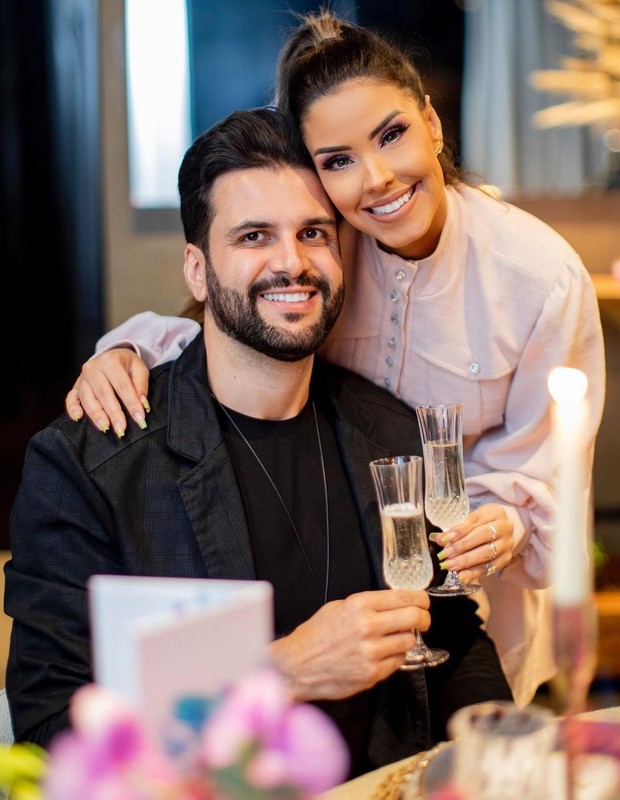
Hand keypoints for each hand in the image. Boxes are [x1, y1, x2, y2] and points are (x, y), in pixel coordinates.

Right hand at [65, 349, 149, 436]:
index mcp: (110, 360)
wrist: (112, 357)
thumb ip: (141, 385)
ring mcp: (82, 378)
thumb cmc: (127, 365)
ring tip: (105, 428)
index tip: (139, 418)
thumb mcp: (139, 368)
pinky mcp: (75, 387)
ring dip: (96, 414)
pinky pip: (71, 399)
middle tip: (121, 428)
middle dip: (113, 412)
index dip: (131, 403)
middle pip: (104, 393)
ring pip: (87, 398)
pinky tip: (78, 418)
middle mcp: (93, 368)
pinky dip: (73, 409)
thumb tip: (142, 404)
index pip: (122, 385)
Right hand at [269, 589, 429, 701]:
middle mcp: (368, 626)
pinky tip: (382, 654)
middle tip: (423, 620)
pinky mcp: (372, 674)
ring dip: (407, 639)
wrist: (296, 666)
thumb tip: (393, 604)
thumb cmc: (315, 635)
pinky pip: (397, 662)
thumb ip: (366, 605)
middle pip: (414, 617)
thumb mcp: (338, 607)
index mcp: (359, 605)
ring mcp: (371, 652)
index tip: (424, 602)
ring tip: (395, 638)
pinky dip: (394, 657)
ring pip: (409, 641)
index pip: (403, 597)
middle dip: (424, 618)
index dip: (420, 599)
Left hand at [430, 503, 514, 582]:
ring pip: (486, 553)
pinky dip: (474, 573)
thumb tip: (436, 538)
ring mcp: (506, 544)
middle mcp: (504, 528)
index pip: (475, 520)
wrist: (505, 531)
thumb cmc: (483, 523)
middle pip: (482, 536)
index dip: (458, 530)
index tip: (443, 539)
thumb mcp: (472, 519)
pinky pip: (489, 568)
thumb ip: (456, 528)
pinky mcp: (506, 559)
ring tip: (449, 565)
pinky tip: (461, 577)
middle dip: (461, 546)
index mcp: (494, 512)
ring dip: (466, 561)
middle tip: (444, 554)